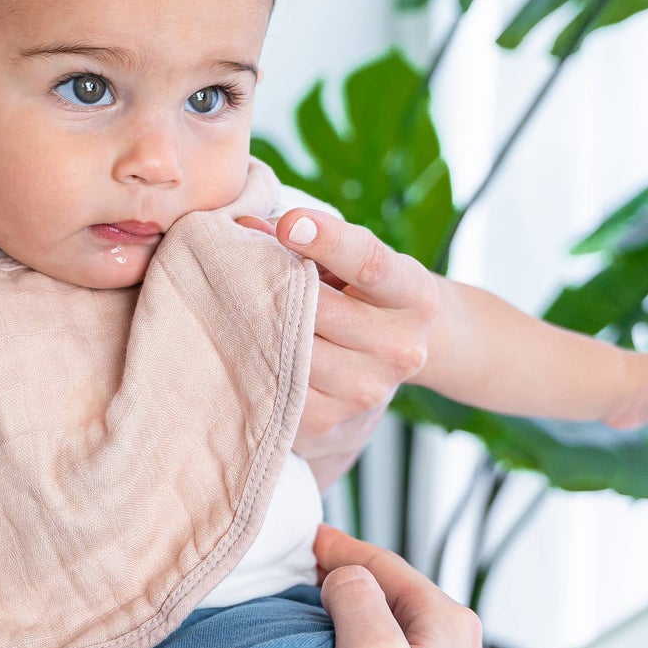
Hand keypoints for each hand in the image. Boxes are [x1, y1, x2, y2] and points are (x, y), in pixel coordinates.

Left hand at [237, 209, 438, 488]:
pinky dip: (253, 363)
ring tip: (235, 306)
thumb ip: (306, 240)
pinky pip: (275, 387)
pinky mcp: (332, 424)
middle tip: (232, 265)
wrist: (385, 362)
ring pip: (291, 350)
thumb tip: (245, 227)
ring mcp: (369, 391)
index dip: (328, 241)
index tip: (288, 223)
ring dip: (256, 325)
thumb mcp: (349, 261)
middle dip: (271, 284)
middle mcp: (402, 349)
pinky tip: (242, 345)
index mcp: (414, 296)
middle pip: (318, 309)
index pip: (370, 264)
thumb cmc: (358, 294)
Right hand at [314, 524, 494, 647]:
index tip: (305, 539)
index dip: (340, 548)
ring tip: (313, 617)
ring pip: (392, 631)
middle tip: (301, 574)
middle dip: (347, 582)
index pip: (385, 565)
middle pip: (391, 595)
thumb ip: (358, 600)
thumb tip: (344, 574)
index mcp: (451, 626)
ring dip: (355, 620)